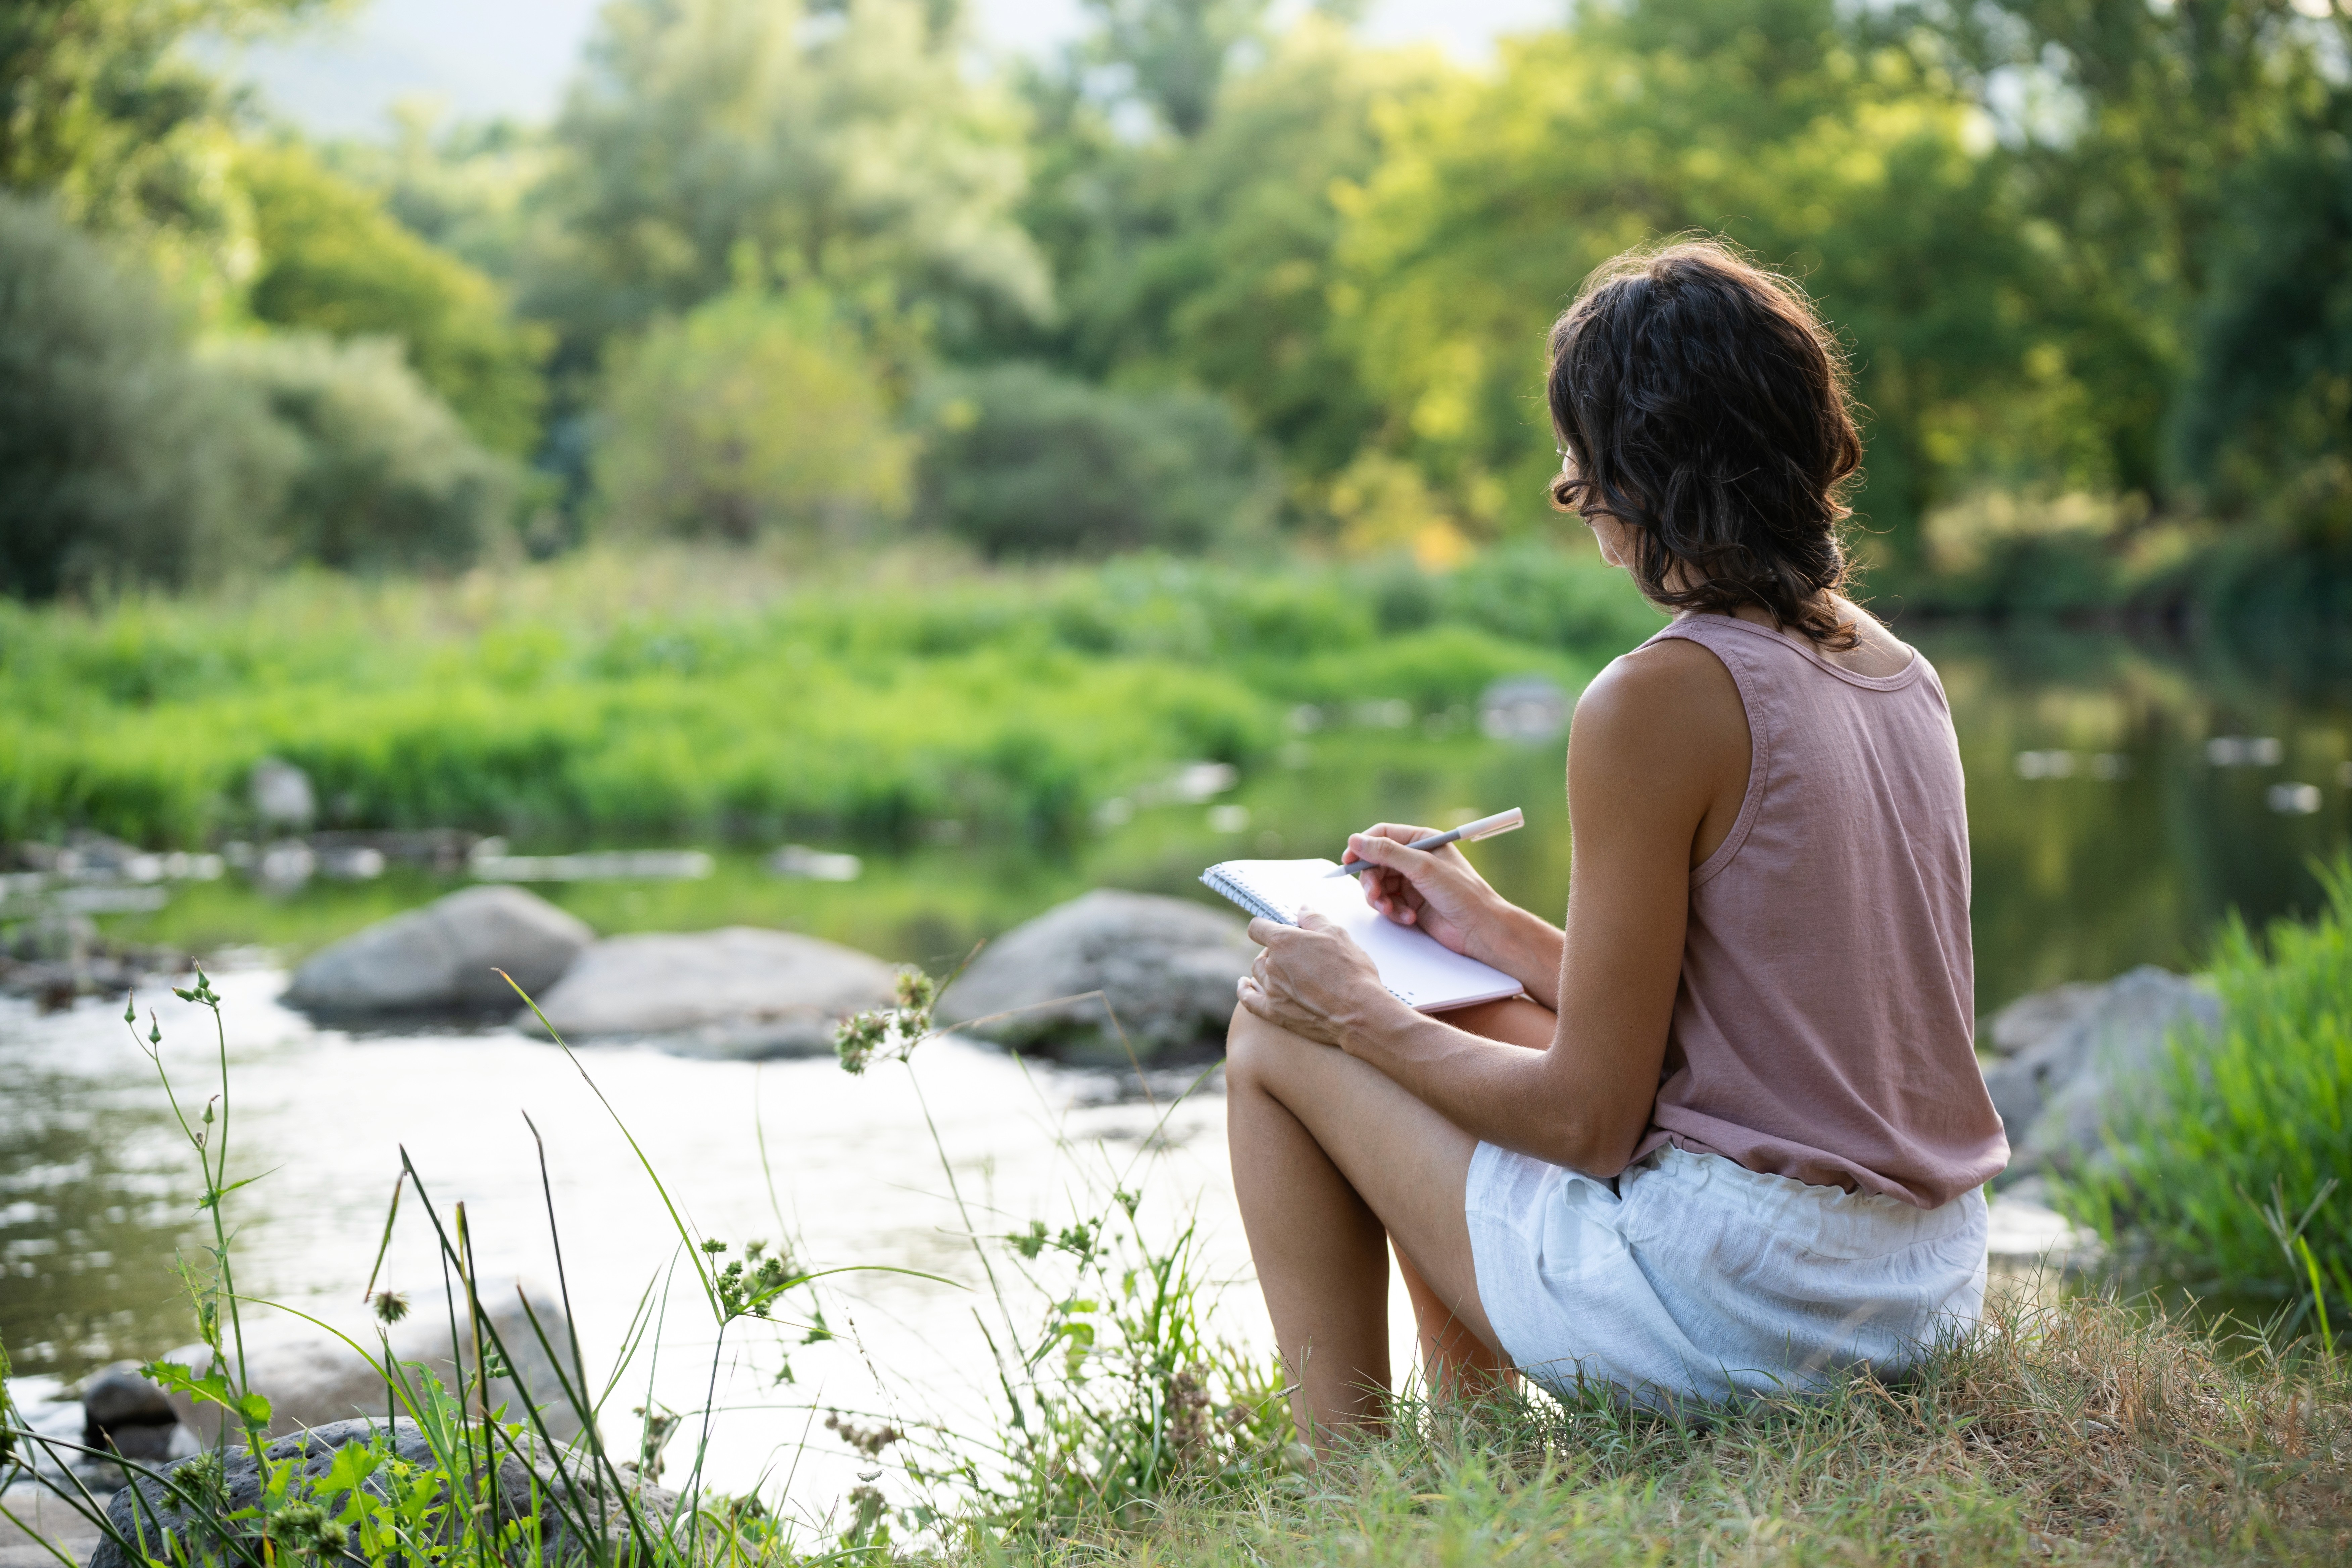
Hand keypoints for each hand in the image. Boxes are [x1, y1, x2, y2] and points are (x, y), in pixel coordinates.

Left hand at [1236, 912, 1399, 1048]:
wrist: (1359, 1012)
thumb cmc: (1351, 971)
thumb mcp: (1337, 934)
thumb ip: (1314, 919)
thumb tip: (1302, 910)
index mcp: (1283, 941)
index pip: (1258, 927)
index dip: (1265, 926)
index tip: (1275, 929)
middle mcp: (1272, 965)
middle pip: (1262, 953)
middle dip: (1275, 951)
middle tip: (1297, 955)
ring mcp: (1271, 990)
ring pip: (1258, 973)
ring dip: (1267, 969)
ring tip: (1282, 969)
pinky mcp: (1275, 1012)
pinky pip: (1249, 1000)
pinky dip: (1245, 991)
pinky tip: (1244, 985)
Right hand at [1336, 823, 1508, 959]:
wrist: (1481, 929)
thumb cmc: (1462, 893)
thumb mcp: (1422, 867)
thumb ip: (1387, 852)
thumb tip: (1355, 840)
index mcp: (1422, 841)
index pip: (1382, 835)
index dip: (1363, 846)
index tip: (1348, 860)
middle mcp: (1416, 860)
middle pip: (1376, 862)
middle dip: (1371, 880)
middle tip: (1373, 894)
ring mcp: (1413, 882)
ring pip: (1379, 885)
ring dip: (1380, 899)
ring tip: (1391, 910)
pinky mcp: (1411, 904)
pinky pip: (1388, 904)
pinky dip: (1393, 912)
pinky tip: (1408, 918)